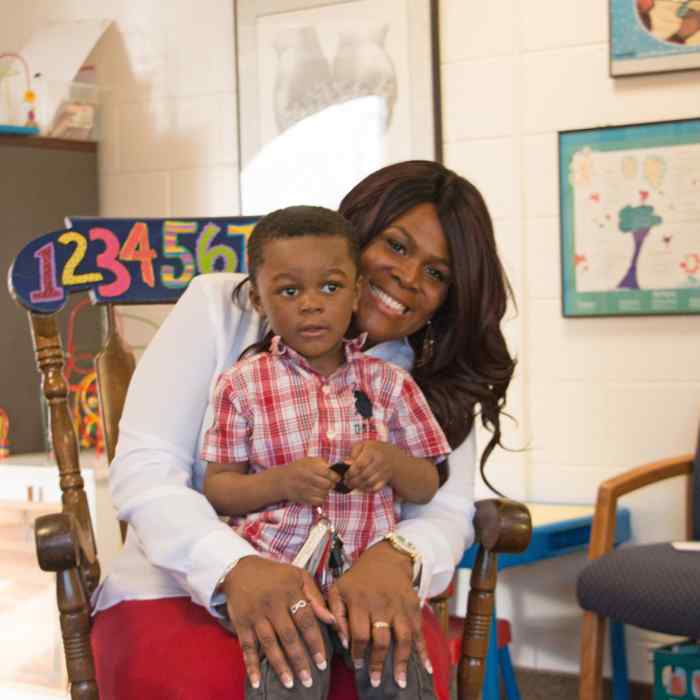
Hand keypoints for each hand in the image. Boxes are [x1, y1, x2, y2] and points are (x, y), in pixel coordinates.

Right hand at [223, 556, 335, 689]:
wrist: (241, 569)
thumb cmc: (276, 575)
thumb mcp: (299, 576)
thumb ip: (316, 597)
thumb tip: (331, 620)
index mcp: (290, 592)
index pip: (305, 620)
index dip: (315, 642)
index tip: (323, 663)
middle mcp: (273, 604)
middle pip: (288, 636)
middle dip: (299, 660)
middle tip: (308, 681)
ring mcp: (255, 615)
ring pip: (269, 643)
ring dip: (280, 665)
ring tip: (290, 683)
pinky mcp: (241, 623)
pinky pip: (246, 646)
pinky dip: (250, 665)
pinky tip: (256, 682)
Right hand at [281, 457, 338, 505]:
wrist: (282, 481)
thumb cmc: (297, 469)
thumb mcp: (308, 460)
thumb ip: (321, 462)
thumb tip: (333, 467)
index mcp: (309, 468)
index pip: (328, 473)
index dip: (335, 476)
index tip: (336, 477)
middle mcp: (307, 479)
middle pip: (328, 484)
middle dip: (332, 484)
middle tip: (330, 482)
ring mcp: (305, 490)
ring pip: (324, 494)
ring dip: (326, 491)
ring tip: (323, 488)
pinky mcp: (304, 499)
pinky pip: (318, 501)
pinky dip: (321, 498)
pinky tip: (318, 494)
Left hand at [326, 542, 430, 688]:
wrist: (387, 559)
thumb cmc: (358, 579)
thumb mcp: (338, 589)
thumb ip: (335, 614)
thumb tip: (343, 642)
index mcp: (360, 601)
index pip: (360, 634)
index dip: (358, 653)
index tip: (358, 667)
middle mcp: (381, 605)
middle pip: (382, 639)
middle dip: (378, 663)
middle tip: (376, 681)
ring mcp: (400, 606)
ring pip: (403, 638)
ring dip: (402, 661)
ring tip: (400, 681)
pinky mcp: (414, 606)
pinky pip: (419, 632)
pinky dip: (423, 651)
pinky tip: (426, 668)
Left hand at [344, 440, 398, 491]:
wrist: (392, 455)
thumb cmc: (373, 449)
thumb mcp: (362, 445)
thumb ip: (353, 453)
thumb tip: (346, 463)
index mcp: (372, 451)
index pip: (360, 465)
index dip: (351, 472)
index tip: (346, 475)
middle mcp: (380, 461)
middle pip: (364, 475)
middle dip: (353, 481)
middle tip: (346, 482)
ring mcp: (384, 471)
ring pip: (369, 483)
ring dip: (359, 486)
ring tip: (352, 485)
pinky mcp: (386, 479)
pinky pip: (376, 488)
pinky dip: (367, 490)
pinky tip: (361, 487)